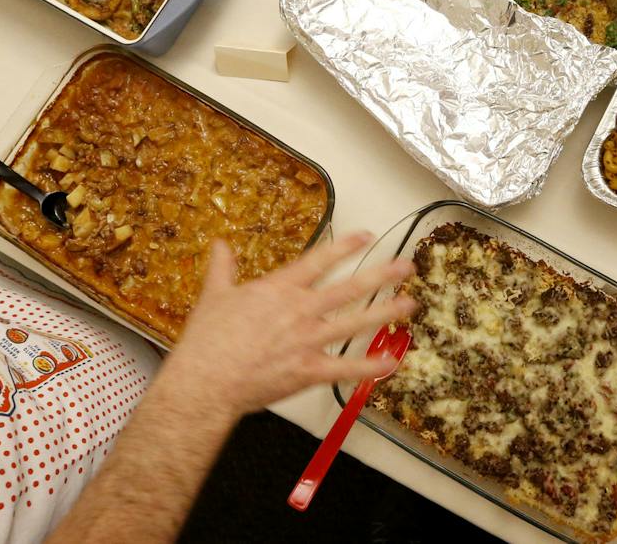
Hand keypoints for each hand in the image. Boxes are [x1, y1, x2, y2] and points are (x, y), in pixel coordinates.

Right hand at [165, 231, 416, 417]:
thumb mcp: (213, 295)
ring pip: (355, 323)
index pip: (319, 260)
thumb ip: (222, 267)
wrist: (206, 380)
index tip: (367, 236)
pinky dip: (370, 366)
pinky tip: (391, 361)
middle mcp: (301, 310)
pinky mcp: (309, 371)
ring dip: (385, 312)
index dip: (345, 246)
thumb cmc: (207, 340)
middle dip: (381, 275)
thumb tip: (220, 244)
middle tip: (406, 266)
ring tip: (409, 304)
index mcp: (279, 288)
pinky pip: (347, 368)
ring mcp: (309, 341)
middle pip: (349, 287)